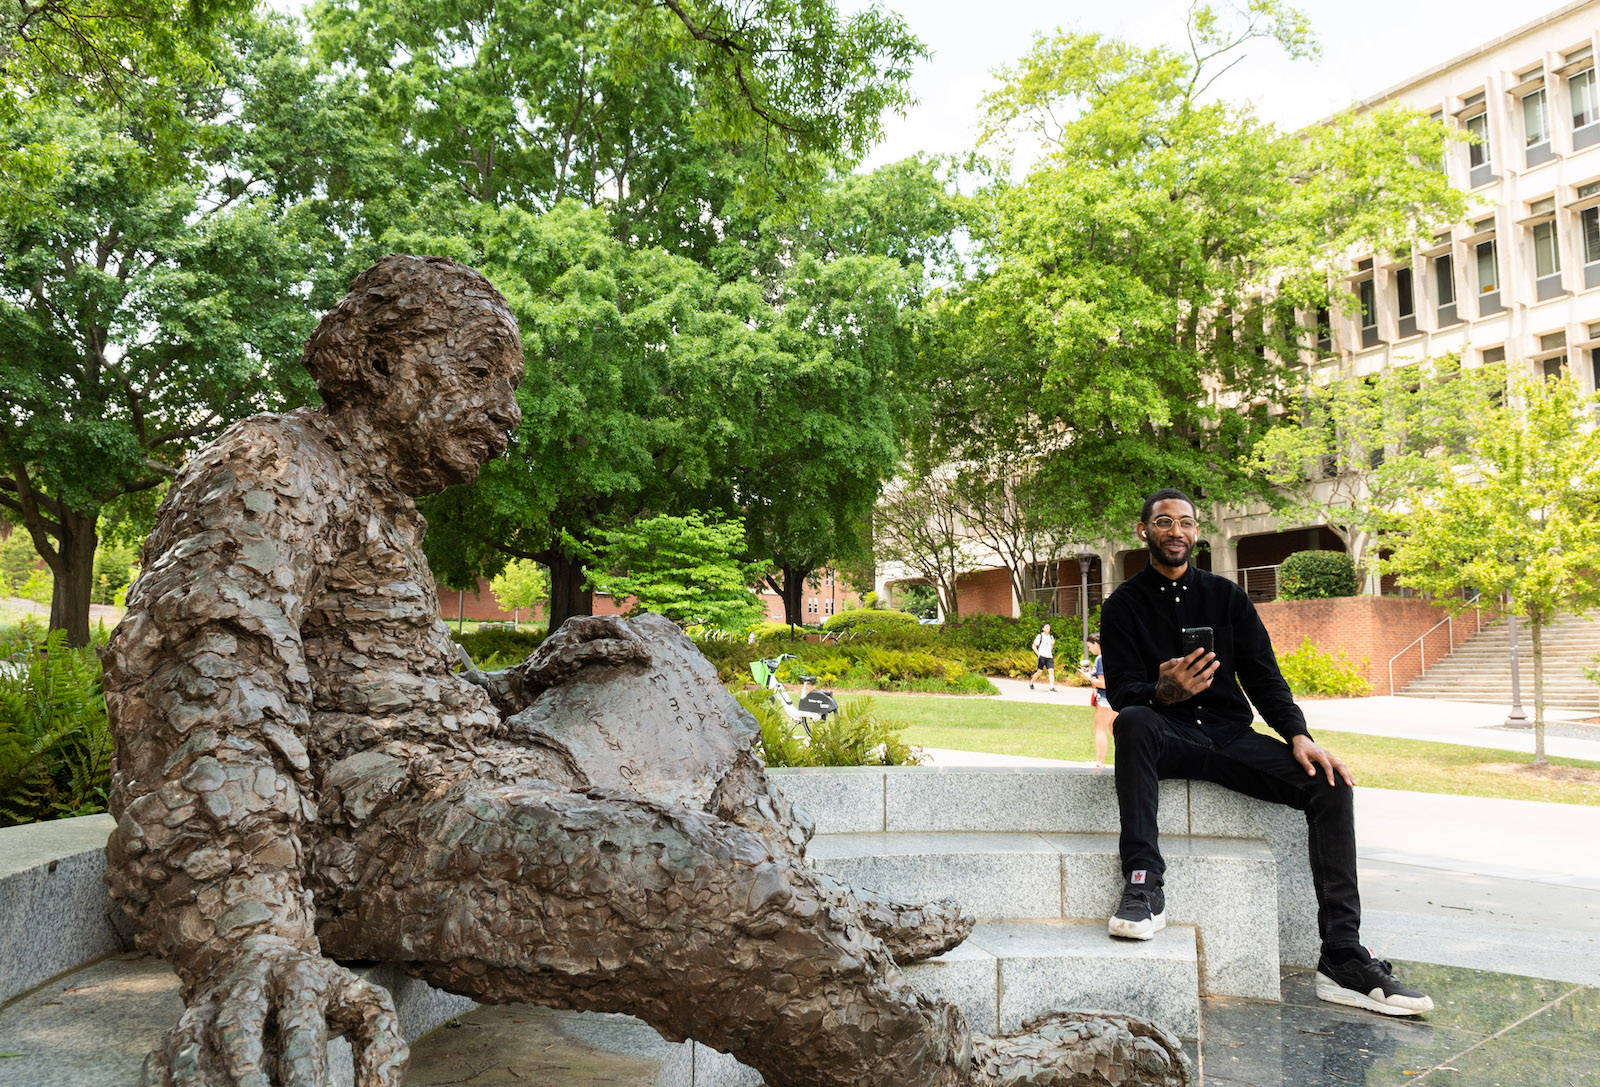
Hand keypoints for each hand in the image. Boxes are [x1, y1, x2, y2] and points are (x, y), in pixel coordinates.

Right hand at [145, 935, 405, 1086]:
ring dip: (203, 1086)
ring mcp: (208, 1004)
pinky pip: (160, 1060)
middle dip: (248, 1077)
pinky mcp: (179, 1024)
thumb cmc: (324, 994)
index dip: (304, 1069)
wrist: (263, 951)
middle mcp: (247, 984)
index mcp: (299, 976)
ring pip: (192, 1047)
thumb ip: (383, 1049)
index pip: (300, 1024)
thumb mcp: (363, 1005)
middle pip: (238, 1031)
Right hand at [522, 615, 651, 688]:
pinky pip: (584, 650)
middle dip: (634, 637)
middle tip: (648, 656)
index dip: (635, 634)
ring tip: (639, 654)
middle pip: (612, 623)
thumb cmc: (556, 671)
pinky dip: (602, 650)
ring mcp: (566, 639)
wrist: (523, 685)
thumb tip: (634, 652)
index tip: (649, 651)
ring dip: (624, 642)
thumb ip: (606, 653)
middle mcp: (575, 627)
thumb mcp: (583, 658)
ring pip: (601, 632)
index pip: (614, 623)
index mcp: (582, 626)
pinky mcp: (558, 657)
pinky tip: (614, 654)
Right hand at [1153, 648, 1217, 703]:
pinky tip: (1212, 675)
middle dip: (1206, 659)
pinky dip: (1209, 680)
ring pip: (1203, 676)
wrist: (1165, 695)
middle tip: (1212, 654)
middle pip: (1197, 667)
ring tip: (1216, 663)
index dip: (1195, 654)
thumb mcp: (1162, 668)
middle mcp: (1183, 679)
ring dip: (1211, 669)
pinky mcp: (1192, 692)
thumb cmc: (1165, 679)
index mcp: (1175, 672)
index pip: (1187, 661)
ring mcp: (1189, 686)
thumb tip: (1182, 658)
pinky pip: (1203, 686)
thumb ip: (1171, 662)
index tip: (1202, 649)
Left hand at [1291, 734, 1354, 786]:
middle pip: (1339, 765)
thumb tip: (1312, 774)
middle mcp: (1328, 755)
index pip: (1327, 766)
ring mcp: (1331, 756)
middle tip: (1350, 785)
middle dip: (1345, 775)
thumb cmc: (1300, 750)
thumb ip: (1306, 765)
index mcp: (1320, 755)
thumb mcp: (1300, 757)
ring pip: (1342, 765)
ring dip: (1349, 774)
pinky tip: (1350, 778)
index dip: (1330, 776)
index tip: (1332, 785)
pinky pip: (1340, 765)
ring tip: (1354, 784)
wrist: (1303, 741)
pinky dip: (1346, 772)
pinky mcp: (1331, 758)